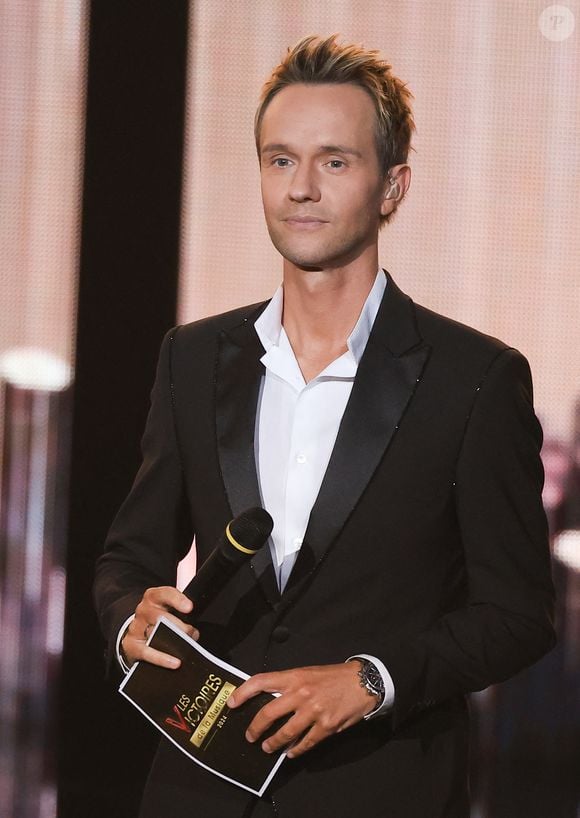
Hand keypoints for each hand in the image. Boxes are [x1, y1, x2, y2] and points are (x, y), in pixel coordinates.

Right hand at [121, 586, 198, 668]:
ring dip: (172, 641)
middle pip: (158, 615)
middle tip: (191, 633)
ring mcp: (136, 628)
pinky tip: (175, 662)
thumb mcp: (169, 609)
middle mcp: (143, 611)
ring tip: (185, 647)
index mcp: (154, 598)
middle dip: (177, 625)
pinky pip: (147, 652)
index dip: (177, 599)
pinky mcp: (131, 646)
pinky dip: (162, 659)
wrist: (138, 633)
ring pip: (152, 633)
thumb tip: (196, 627)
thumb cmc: (160, 619)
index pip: (164, 594)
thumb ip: (182, 612)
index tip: (189, 607)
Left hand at [227, 662, 375, 758]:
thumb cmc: (333, 676)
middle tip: (250, 736)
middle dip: (255, 728)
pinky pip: (306, 743)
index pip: (261, 681)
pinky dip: (296, 750)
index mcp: (294, 676)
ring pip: (285, 733)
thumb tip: (270, 699)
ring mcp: (313, 711)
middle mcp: (300, 693)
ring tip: (268, 747)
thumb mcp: (308, 673)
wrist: (362, 682)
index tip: (232, 703)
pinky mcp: (326, 726)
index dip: (243, 692)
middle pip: (268, 713)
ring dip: (274, 743)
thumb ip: (289, 685)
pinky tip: (291, 753)